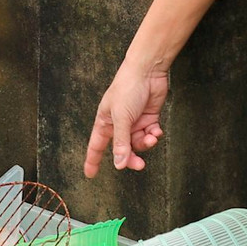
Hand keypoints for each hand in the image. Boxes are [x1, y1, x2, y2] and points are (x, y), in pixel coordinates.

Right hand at [84, 57, 168, 176]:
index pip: (96, 145)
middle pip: (122, 150)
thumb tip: (118, 164)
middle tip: (139, 165)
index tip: (90, 174)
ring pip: (138, 144)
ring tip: (151, 137)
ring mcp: (134, 122)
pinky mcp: (148, 118)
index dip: (92, 160)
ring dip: (146, 143)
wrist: (147, 71)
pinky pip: (150, 134)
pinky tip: (156, 130)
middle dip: (131, 158)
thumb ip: (120, 142)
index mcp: (105, 122)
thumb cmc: (127, 89)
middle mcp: (118, 124)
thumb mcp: (121, 117)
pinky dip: (154, 135)